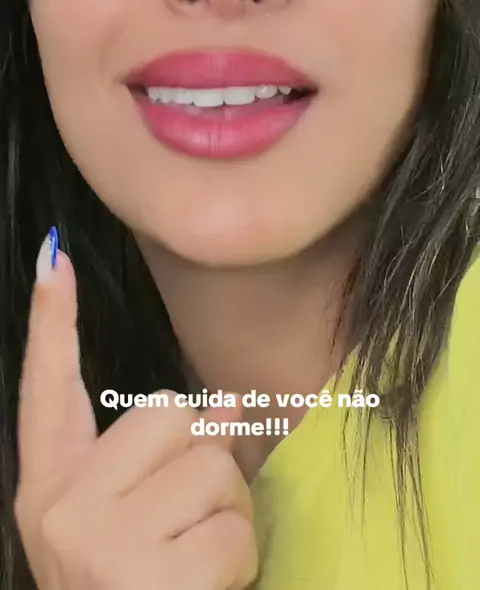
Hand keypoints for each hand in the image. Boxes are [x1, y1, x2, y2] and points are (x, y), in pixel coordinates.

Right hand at [14, 242, 257, 588]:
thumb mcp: (140, 520)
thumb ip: (171, 454)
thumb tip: (230, 399)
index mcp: (52, 489)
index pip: (48, 386)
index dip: (53, 320)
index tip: (55, 258)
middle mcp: (60, 507)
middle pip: (171, 413)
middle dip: (203, 459)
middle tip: (184, 525)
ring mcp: (95, 542)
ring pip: (213, 464)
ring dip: (227, 515)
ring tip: (193, 562)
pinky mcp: (142, 575)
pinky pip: (232, 526)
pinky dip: (238, 557)